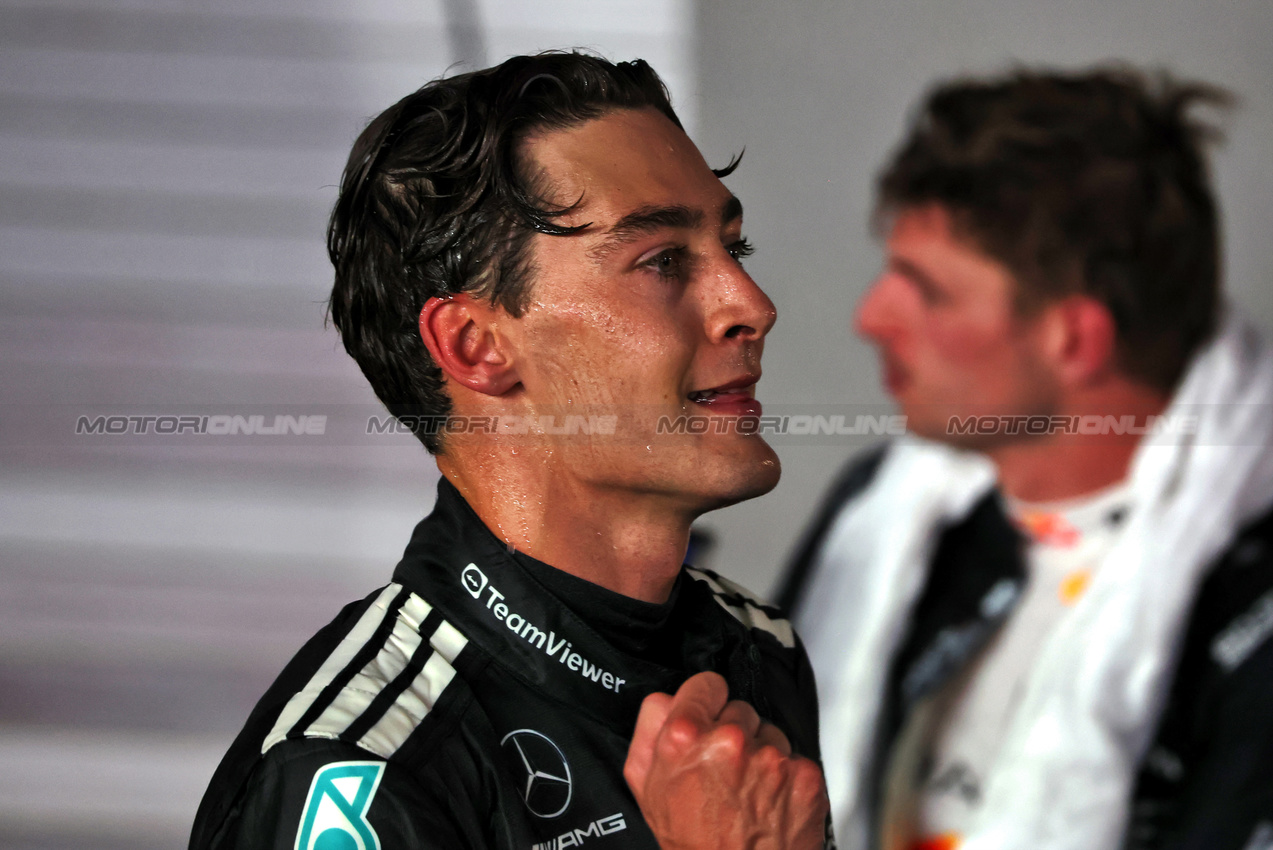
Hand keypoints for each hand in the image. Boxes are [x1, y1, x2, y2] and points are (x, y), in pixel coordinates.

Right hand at [624, 672, 828, 849]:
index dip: (706, 702)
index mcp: (685, 736)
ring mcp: (771, 757)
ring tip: (745, 792)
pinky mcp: (803, 775)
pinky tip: (768, 802)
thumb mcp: (645, 785)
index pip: (707, 683)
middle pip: (740, 709)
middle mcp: (730, 740)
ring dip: (761, 756)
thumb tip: (667, 699)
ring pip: (770, 734)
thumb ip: (650, 728)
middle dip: (733, 734)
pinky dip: (786, 778)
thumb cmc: (689, 841)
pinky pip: (794, 760)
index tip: (709, 718)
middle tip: (723, 771)